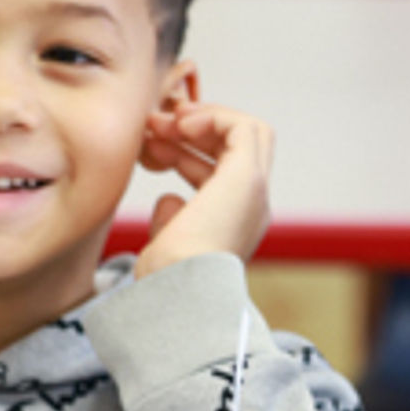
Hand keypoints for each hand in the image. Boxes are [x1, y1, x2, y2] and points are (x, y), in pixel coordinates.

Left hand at [133, 103, 272, 276]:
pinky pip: (242, 128)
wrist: (180, 293)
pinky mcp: (248, 178)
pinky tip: (179, 126)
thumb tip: (168, 199)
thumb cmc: (166, 277)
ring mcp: (255, 192)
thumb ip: (173, 218)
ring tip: (162, 121)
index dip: (189, 151)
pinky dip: (212, 118)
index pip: (222, 172)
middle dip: (199, 128)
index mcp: (235, 224)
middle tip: (157, 123)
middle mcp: (253, 207)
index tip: (154, 143)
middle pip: (241, 146)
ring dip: (204, 118)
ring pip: (249, 133)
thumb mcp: (168, 241)